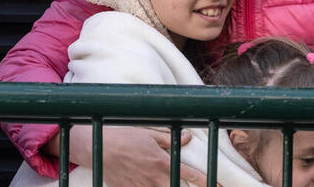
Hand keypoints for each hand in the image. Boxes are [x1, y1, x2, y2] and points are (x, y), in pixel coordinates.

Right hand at [48, 125, 210, 186]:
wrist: (97, 146)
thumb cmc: (123, 135)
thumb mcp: (148, 132)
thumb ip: (169, 139)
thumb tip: (188, 138)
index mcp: (161, 162)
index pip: (189, 175)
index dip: (205, 181)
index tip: (216, 185)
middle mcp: (154, 178)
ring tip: (165, 183)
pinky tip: (146, 183)